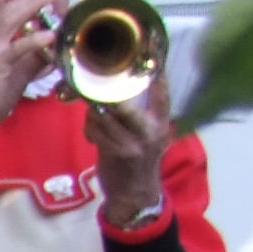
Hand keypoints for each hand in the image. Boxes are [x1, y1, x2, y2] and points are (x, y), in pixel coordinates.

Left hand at [85, 73, 171, 230]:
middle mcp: (151, 131)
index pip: (162, 94)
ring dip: (93, 113)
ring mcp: (134, 142)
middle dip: (107, 93)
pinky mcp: (117, 152)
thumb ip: (137, 114)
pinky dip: (90, 128)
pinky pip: (97, 130)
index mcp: (160, 123)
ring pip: (105, 115)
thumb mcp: (145, 134)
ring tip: (93, 115)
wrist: (134, 194)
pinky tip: (92, 135)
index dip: (155, 75)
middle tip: (94, 83)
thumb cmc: (137, 159)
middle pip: (126, 102)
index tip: (149, 57)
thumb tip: (115, 89)